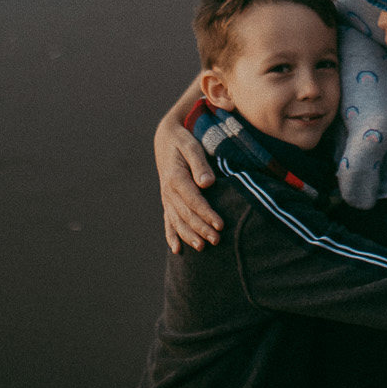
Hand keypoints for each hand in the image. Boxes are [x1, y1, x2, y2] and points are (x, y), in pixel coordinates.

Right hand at [155, 112, 221, 252]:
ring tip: (202, 248)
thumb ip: (200, 163)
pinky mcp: (167, 199)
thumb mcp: (192, 145)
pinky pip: (168, 220)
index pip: (193, 201)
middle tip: (217, 240)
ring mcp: (166, 197)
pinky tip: (177, 250)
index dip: (206, 214)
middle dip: (201, 229)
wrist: (166, 137)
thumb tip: (207, 183)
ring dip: (189, 236)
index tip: (220, 225)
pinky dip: (171, 235)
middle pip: (186, 215)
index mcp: (176, 178)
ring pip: (177, 221)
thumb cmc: (183, 140)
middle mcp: (168, 190)